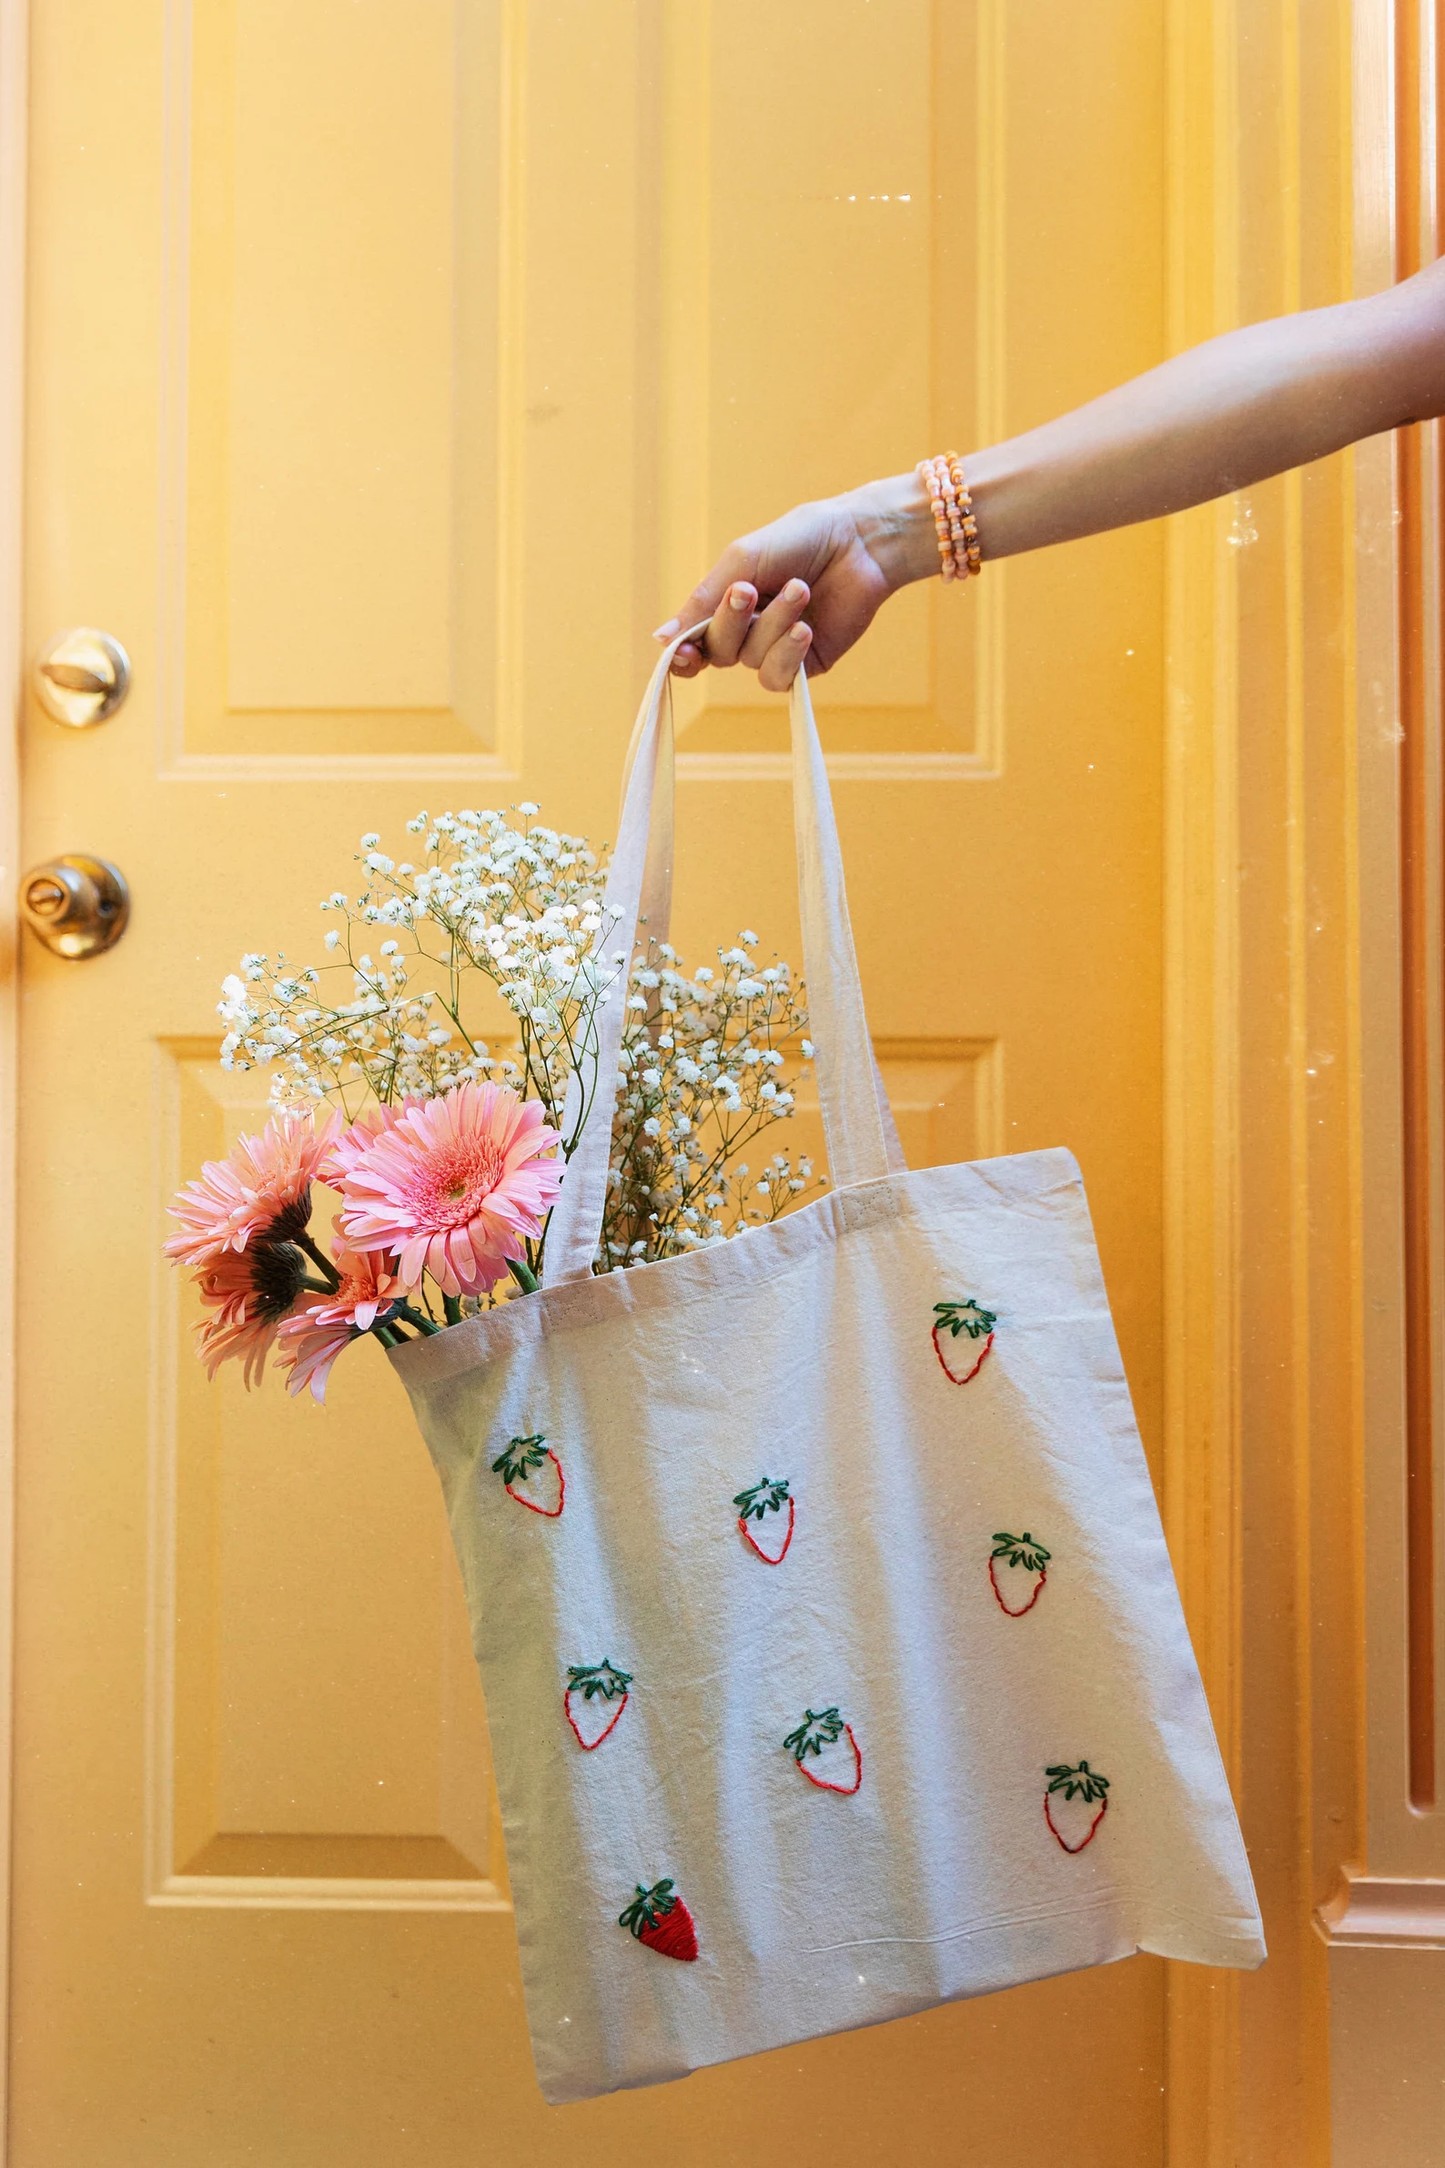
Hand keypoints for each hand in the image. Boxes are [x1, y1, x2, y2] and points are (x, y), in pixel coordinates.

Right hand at [654, 471, 936, 688]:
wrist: (857, 541)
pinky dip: (787, 653)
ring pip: (752, 659)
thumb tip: (660, 640)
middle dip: (730, 622)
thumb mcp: (741, 562)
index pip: (693, 643)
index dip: (683, 655)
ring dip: (773, 623)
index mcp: (725, 605)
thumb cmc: (798, 540)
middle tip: (749, 589)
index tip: (683, 652)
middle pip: (718, 651)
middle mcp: (747, 632)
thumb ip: (701, 601)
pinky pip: (779, 677)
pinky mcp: (806, 664)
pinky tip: (804, 629)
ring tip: (801, 589)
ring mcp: (776, 650)